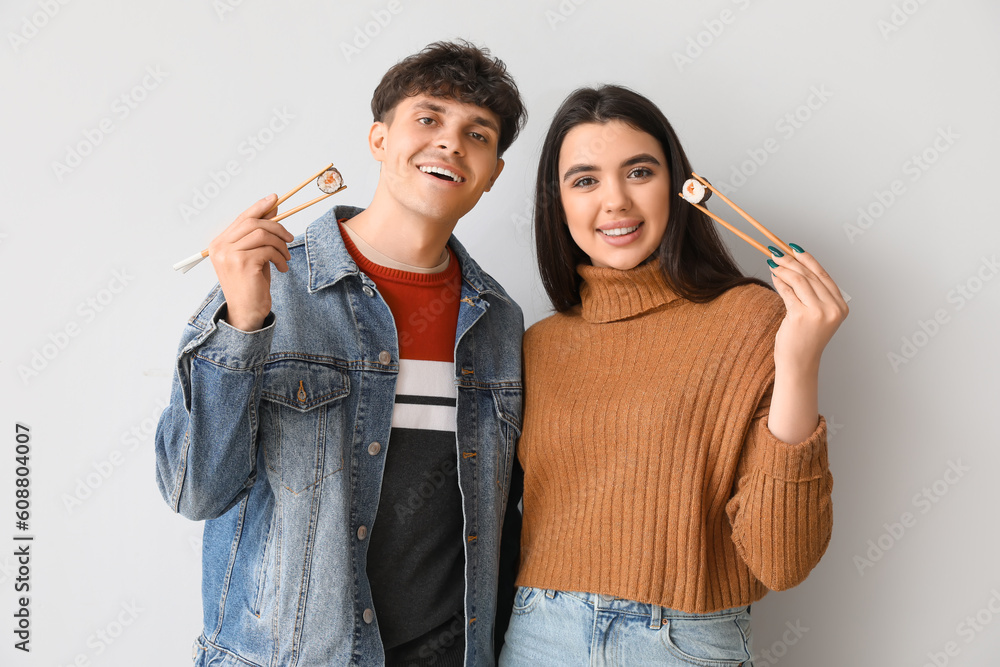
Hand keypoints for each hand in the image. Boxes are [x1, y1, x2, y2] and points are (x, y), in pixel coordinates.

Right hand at [207, 194, 293, 331]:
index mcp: (220, 243)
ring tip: (285, 257)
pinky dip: (280, 257)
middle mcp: (220, 247)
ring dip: (280, 245)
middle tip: (290, 238)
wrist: (246, 312)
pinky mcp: (242, 263)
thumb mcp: (255, 255)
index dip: (259, 207)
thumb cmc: (251, 285)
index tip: (275, 199)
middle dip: (277, 227)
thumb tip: (272, 208)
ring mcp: (230, 254)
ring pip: (263, 234)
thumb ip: (259, 234)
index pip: (242, 218)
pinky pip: (268, 250)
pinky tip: (282, 268)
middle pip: (253, 222)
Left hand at [768, 245, 848, 371]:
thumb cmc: (804, 339)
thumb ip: (811, 293)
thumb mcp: (815, 314)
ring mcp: (819, 312)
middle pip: (810, 275)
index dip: (807, 259)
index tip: (793, 247)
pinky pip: (788, 291)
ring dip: (783, 268)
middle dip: (791, 260)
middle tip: (776, 251)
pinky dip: (779, 281)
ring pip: (799, 280)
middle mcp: (833, 308)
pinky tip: (772, 276)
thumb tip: (792, 265)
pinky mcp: (802, 316)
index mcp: (840, 306)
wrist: (798, 363)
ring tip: (772, 261)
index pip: (823, 275)